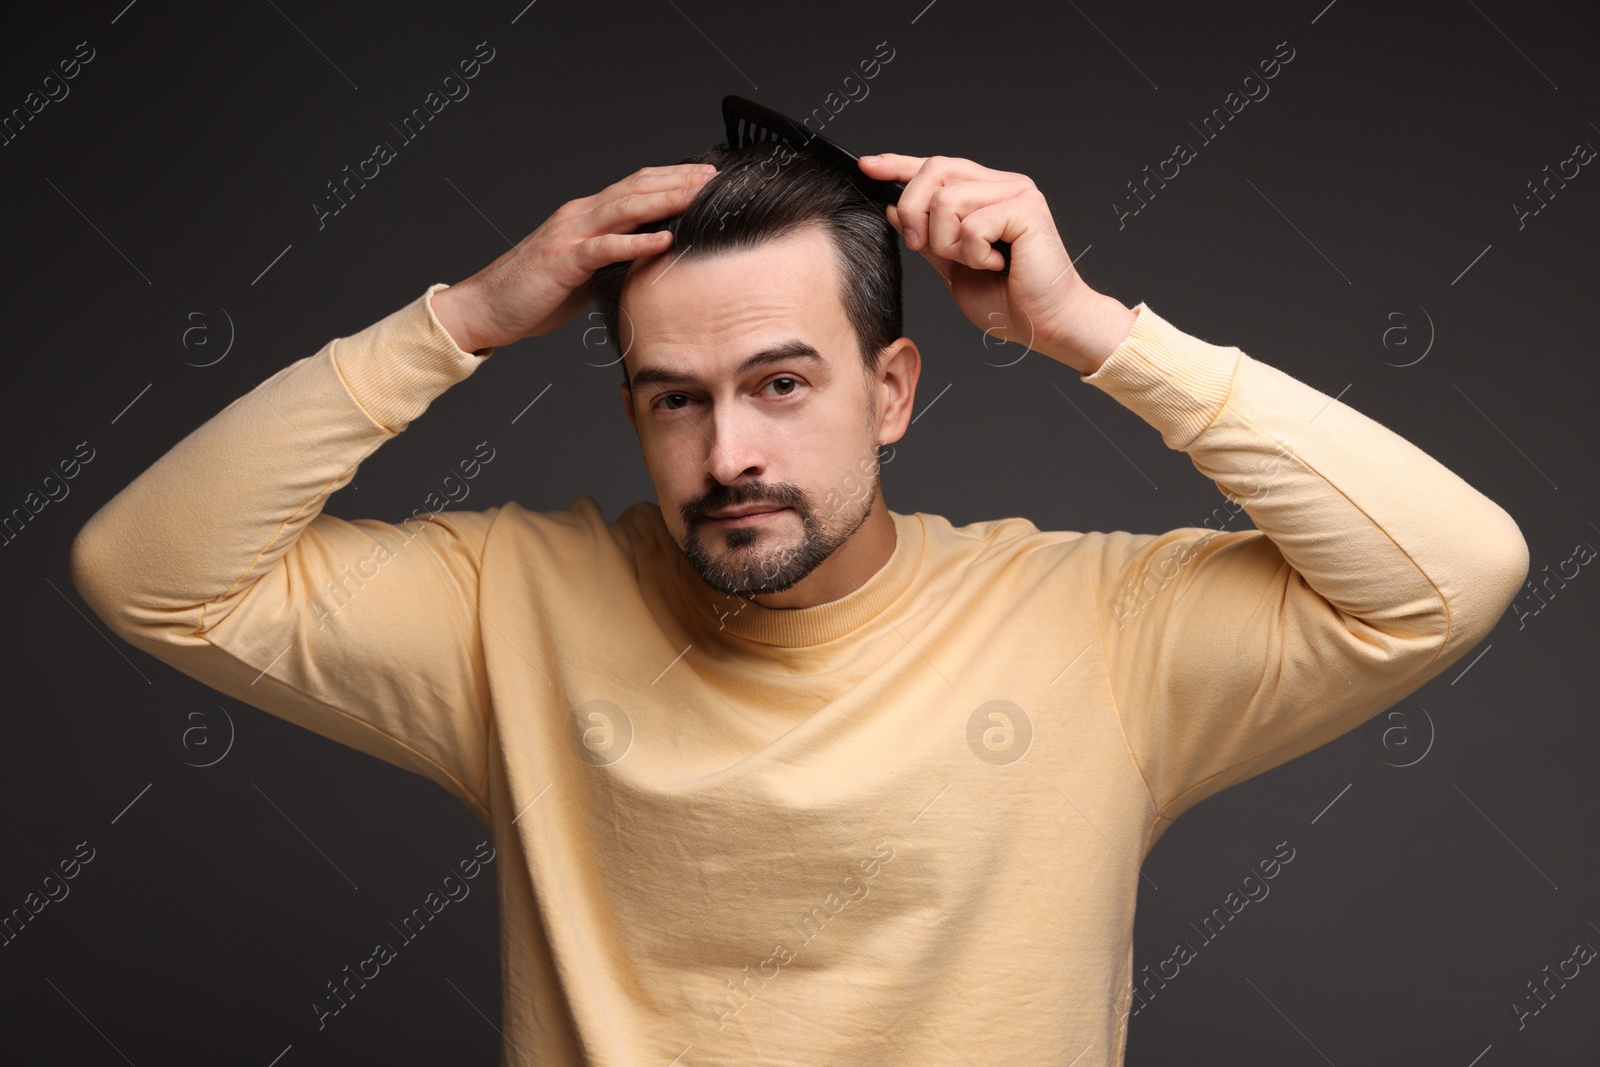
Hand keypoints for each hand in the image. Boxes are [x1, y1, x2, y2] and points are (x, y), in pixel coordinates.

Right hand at [433, 163, 717, 352]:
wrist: (485, 308)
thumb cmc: (532, 295)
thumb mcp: (583, 274)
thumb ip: (612, 261)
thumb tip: (644, 262)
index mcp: (585, 217)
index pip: (634, 188)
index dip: (671, 179)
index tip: (704, 177)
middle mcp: (579, 216)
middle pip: (636, 188)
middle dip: (677, 180)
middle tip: (713, 176)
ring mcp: (570, 234)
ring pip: (625, 208)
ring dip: (665, 200)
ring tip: (697, 195)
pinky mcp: (564, 259)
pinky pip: (605, 247)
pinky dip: (636, 243)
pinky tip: (664, 239)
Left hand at [857, 153, 1132, 372]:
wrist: (1046, 325)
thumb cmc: (1008, 300)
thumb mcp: (952, 266)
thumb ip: (928, 237)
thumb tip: (894, 208)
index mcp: (986, 193)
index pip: (936, 166)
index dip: (898, 164)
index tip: (866, 167)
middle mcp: (1002, 184)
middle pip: (934, 170)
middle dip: (914, 211)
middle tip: (921, 245)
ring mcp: (1017, 193)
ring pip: (947, 200)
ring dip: (948, 243)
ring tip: (976, 263)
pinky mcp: (1027, 209)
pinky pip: (971, 224)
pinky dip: (972, 254)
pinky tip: (995, 265)